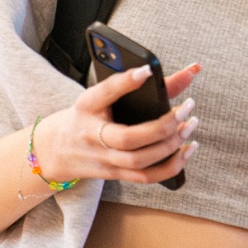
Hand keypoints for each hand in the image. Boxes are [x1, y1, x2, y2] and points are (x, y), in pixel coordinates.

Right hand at [33, 63, 200, 185]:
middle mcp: (93, 136)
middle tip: (187, 107)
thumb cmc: (88, 116)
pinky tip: (187, 149)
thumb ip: (141, 84)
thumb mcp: (102, 96)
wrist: (57, 149)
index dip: (125, 82)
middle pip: (128, 138)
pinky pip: (146, 177)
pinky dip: (172, 166)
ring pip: (140, 161)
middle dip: (163, 125)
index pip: (104, 93)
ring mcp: (104, 159)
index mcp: (87, 107)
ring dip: (171, 145)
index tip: (147, 70)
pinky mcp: (115, 174)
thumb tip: (190, 72)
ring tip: (190, 125)